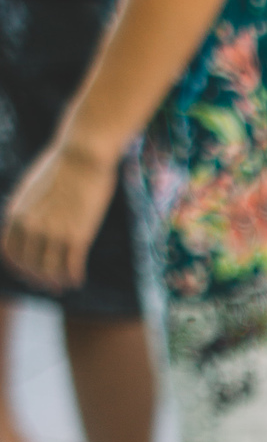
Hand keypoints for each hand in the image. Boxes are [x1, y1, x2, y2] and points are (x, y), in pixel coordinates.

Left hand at [1, 139, 118, 290]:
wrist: (82, 155)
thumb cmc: (62, 166)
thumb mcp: (32, 188)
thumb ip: (27, 209)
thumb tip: (29, 224)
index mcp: (16, 213)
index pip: (10, 253)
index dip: (19, 268)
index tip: (31, 274)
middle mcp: (31, 226)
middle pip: (29, 266)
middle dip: (38, 280)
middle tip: (50, 286)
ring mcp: (53, 232)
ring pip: (49, 271)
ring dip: (56, 282)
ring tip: (65, 285)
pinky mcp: (76, 236)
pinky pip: (71, 267)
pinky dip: (73, 277)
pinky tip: (78, 279)